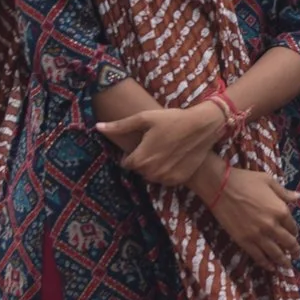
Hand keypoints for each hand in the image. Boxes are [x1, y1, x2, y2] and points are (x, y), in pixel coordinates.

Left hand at [102, 101, 226, 187]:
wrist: (202, 127)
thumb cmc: (171, 120)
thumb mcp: (144, 119)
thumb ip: (120, 126)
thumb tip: (97, 127)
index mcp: (140, 159)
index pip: (126, 163)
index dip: (131, 154)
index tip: (141, 144)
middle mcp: (151, 172)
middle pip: (139, 170)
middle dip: (143, 160)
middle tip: (154, 146)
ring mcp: (166, 178)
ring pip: (152, 176)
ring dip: (154, 167)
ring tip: (165, 151)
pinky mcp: (179, 180)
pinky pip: (165, 180)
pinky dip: (167, 171)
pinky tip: (174, 158)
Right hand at [201, 164, 299, 270]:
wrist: (220, 186)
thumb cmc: (245, 180)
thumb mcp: (269, 181)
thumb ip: (284, 192)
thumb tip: (298, 197)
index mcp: (280, 210)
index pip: (292, 226)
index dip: (294, 232)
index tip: (294, 235)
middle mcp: (272, 225)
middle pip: (288, 243)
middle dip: (294, 250)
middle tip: (297, 255)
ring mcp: (257, 235)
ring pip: (275, 253)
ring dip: (283, 261)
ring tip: (287, 265)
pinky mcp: (243, 240)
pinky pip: (258, 256)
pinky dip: (266, 263)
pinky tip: (271, 268)